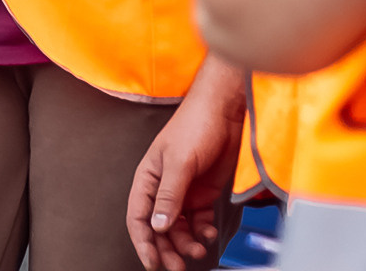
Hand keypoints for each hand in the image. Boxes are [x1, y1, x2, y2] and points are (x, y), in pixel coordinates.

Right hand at [128, 63, 247, 270]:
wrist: (226, 110)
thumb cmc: (195, 125)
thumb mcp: (179, 162)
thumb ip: (169, 196)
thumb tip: (158, 226)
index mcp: (147, 178)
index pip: (138, 217)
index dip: (143, 242)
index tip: (152, 262)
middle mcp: (163, 188)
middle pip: (159, 228)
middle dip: (166, 249)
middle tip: (177, 267)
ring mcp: (184, 191)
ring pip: (179, 227)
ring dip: (186, 242)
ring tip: (198, 251)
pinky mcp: (203, 192)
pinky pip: (199, 220)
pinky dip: (202, 230)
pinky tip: (209, 233)